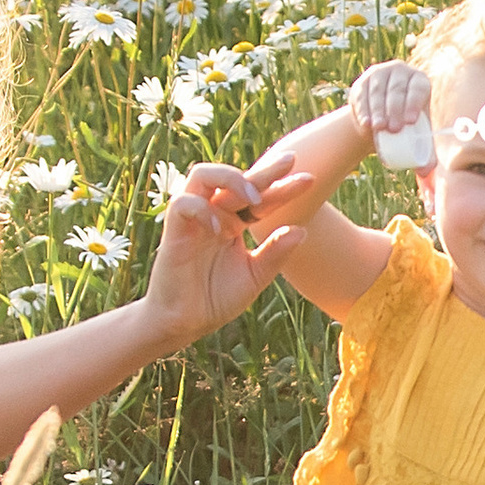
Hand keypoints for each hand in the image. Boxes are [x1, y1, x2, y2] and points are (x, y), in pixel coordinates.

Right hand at [140, 161, 307, 348]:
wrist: (185, 323)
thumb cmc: (216, 298)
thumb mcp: (255, 276)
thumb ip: (275, 253)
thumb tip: (303, 230)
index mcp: (234, 223)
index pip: (260, 198)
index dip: (283, 188)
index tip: (310, 180)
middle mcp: (214, 215)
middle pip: (237, 180)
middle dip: (265, 170)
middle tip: (290, 160)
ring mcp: (193, 220)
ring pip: (202, 175)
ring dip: (230, 179)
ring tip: (254, 197)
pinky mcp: (173, 231)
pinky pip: (183, 204)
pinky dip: (202, 211)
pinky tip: (221, 231)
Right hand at [346, 60, 429, 150]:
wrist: (380, 120)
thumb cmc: (405, 127)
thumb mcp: (417, 136)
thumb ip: (426, 154)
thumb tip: (426, 172)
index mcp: (419, 82)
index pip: (418, 88)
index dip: (414, 103)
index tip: (410, 122)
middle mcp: (400, 72)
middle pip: (397, 89)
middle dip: (394, 108)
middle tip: (393, 129)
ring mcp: (380, 74)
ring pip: (378, 90)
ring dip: (377, 109)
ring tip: (378, 127)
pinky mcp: (362, 81)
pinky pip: (362, 94)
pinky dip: (363, 109)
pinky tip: (365, 122)